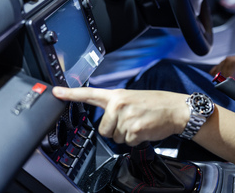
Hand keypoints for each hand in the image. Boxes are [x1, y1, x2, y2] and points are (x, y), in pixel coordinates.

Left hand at [52, 87, 188, 145]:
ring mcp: (125, 118)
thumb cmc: (158, 104)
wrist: (177, 109)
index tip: (56, 92)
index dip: (70, 94)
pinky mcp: (133, 130)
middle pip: (103, 129)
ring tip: (140, 123)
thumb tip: (107, 120)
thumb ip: (117, 105)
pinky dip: (136, 139)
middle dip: (115, 130)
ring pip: (115, 137)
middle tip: (132, 120)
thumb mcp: (134, 97)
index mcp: (118, 95)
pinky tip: (145, 129)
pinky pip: (126, 142)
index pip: (90, 94)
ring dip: (127, 135)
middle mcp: (118, 105)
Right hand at [209, 52, 234, 87]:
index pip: (226, 80)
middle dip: (225, 86)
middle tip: (232, 90)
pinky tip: (224, 81)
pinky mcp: (222, 62)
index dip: (228, 88)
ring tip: (230, 85)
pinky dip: (217, 77)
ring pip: (216, 76)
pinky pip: (214, 72)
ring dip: (221, 82)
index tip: (232, 94)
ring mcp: (223, 61)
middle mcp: (227, 61)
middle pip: (220, 79)